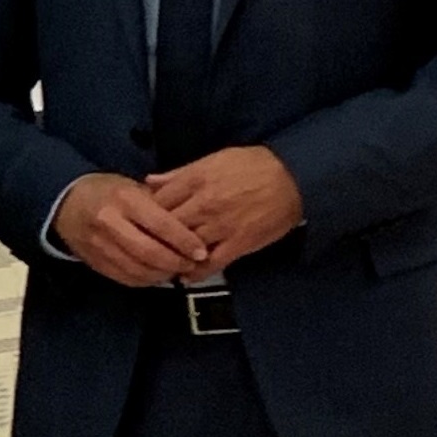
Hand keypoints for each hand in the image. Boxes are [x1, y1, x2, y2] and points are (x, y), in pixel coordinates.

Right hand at [53, 171, 208, 287]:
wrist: (65, 203)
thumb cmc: (109, 192)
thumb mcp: (134, 187)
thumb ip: (162, 204)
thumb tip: (194, 225)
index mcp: (124, 199)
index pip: (160, 224)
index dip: (184, 241)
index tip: (201, 251)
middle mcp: (109, 222)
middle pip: (149, 252)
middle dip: (176, 262)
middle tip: (192, 264)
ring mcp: (98, 244)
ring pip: (138, 269)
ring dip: (162, 275)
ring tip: (176, 270)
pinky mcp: (93, 261)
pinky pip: (125, 278)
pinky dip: (145, 281)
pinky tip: (156, 275)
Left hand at [146, 147, 303, 277]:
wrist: (293, 177)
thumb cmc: (253, 165)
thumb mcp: (213, 159)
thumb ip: (179, 174)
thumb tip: (149, 181)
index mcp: (195, 180)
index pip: (158, 201)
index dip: (147, 213)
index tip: (143, 221)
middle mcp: (204, 204)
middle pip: (167, 226)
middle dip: (156, 237)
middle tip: (147, 246)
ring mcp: (221, 226)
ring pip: (185, 246)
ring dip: (173, 256)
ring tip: (164, 263)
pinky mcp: (238, 243)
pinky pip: (211, 263)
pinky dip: (196, 272)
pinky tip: (186, 276)